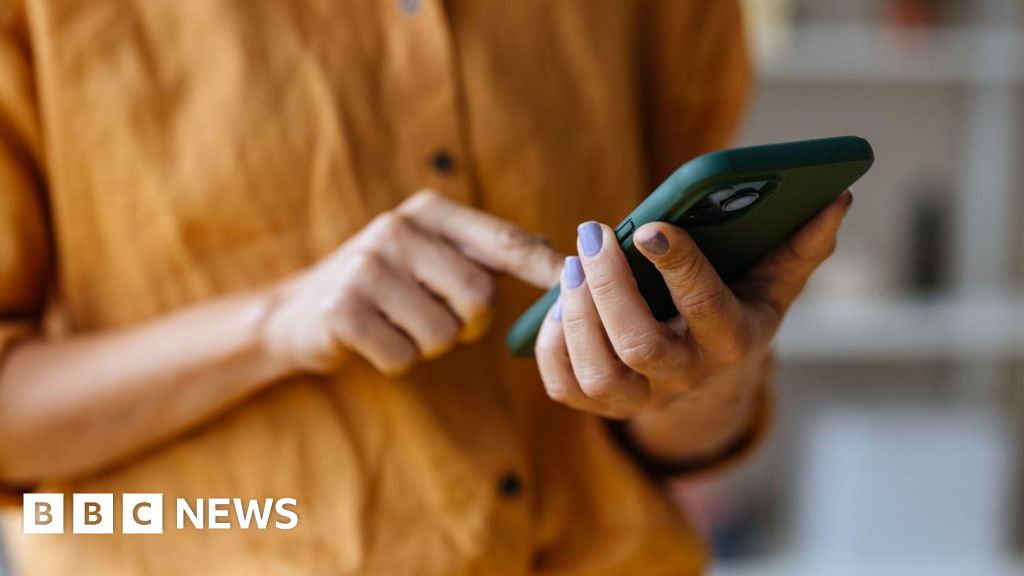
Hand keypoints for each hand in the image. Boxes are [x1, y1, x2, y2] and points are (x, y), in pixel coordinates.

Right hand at [263, 190, 562, 375]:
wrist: (297, 310)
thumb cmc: (388, 286)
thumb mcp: (433, 254)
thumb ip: (489, 255)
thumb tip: (568, 267)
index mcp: (430, 211)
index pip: (504, 241)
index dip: (546, 267)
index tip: (581, 283)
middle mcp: (398, 229)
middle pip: (479, 297)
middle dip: (469, 323)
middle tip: (441, 318)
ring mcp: (366, 268)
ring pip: (443, 333)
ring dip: (430, 344)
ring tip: (401, 323)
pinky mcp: (342, 310)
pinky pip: (405, 357)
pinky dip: (397, 360)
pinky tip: (375, 339)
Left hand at [535, 191, 852, 421]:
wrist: (709, 372)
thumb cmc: (737, 308)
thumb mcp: (773, 281)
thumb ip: (801, 245)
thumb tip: (836, 199)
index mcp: (733, 342)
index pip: (707, 310)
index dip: (679, 269)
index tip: (650, 226)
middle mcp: (687, 379)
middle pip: (640, 347)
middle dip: (611, 288)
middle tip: (593, 233)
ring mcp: (642, 398)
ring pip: (599, 373)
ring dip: (577, 314)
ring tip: (573, 262)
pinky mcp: (602, 405)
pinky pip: (565, 386)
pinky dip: (553, 344)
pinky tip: (557, 301)